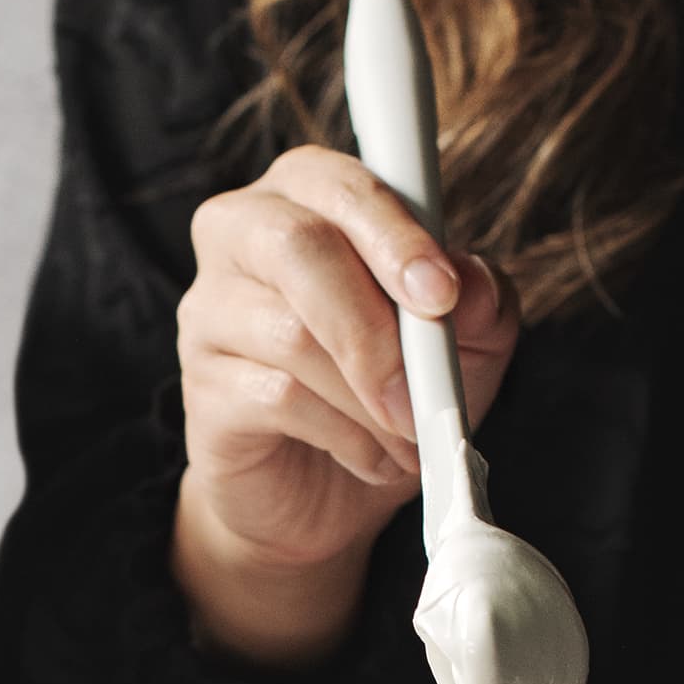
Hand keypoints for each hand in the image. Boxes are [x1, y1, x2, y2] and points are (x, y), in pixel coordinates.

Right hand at [176, 146, 519, 592]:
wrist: (334, 497)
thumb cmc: (394, 395)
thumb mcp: (466, 344)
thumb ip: (480, 301)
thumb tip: (473, 285)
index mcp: (308, 197)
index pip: (342, 187)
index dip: (395, 234)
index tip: (444, 293)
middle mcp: (242, 235)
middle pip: (298, 246)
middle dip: (374, 325)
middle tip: (425, 390)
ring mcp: (210, 311)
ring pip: (291, 334)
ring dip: (370, 398)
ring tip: (410, 439)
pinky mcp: (203, 389)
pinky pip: (276, 398)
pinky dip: (345, 435)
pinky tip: (373, 459)